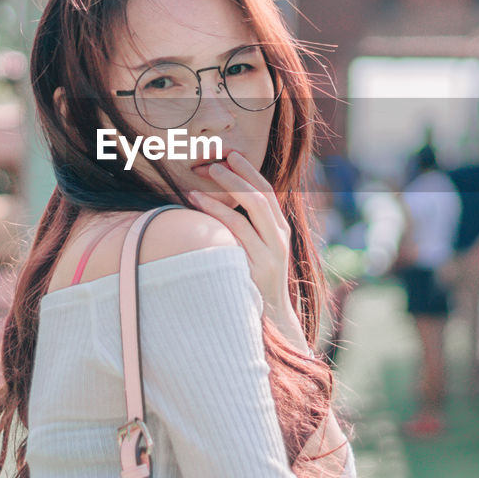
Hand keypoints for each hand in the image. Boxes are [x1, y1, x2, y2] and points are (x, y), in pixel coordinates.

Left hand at [187, 152, 306, 350]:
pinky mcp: (259, 266)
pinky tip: (198, 203)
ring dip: (227, 188)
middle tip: (213, 161)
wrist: (271, 322)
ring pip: (253, 209)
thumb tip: (217, 207)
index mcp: (280, 231)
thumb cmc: (255, 286)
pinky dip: (218, 213)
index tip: (231, 155)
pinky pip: (238, 232)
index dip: (250, 171)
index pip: (268, 192)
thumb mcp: (256, 255)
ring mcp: (271, 252)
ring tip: (204, 175)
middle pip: (262, 195)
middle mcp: (280, 238)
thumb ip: (245, 232)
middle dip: (238, 174)